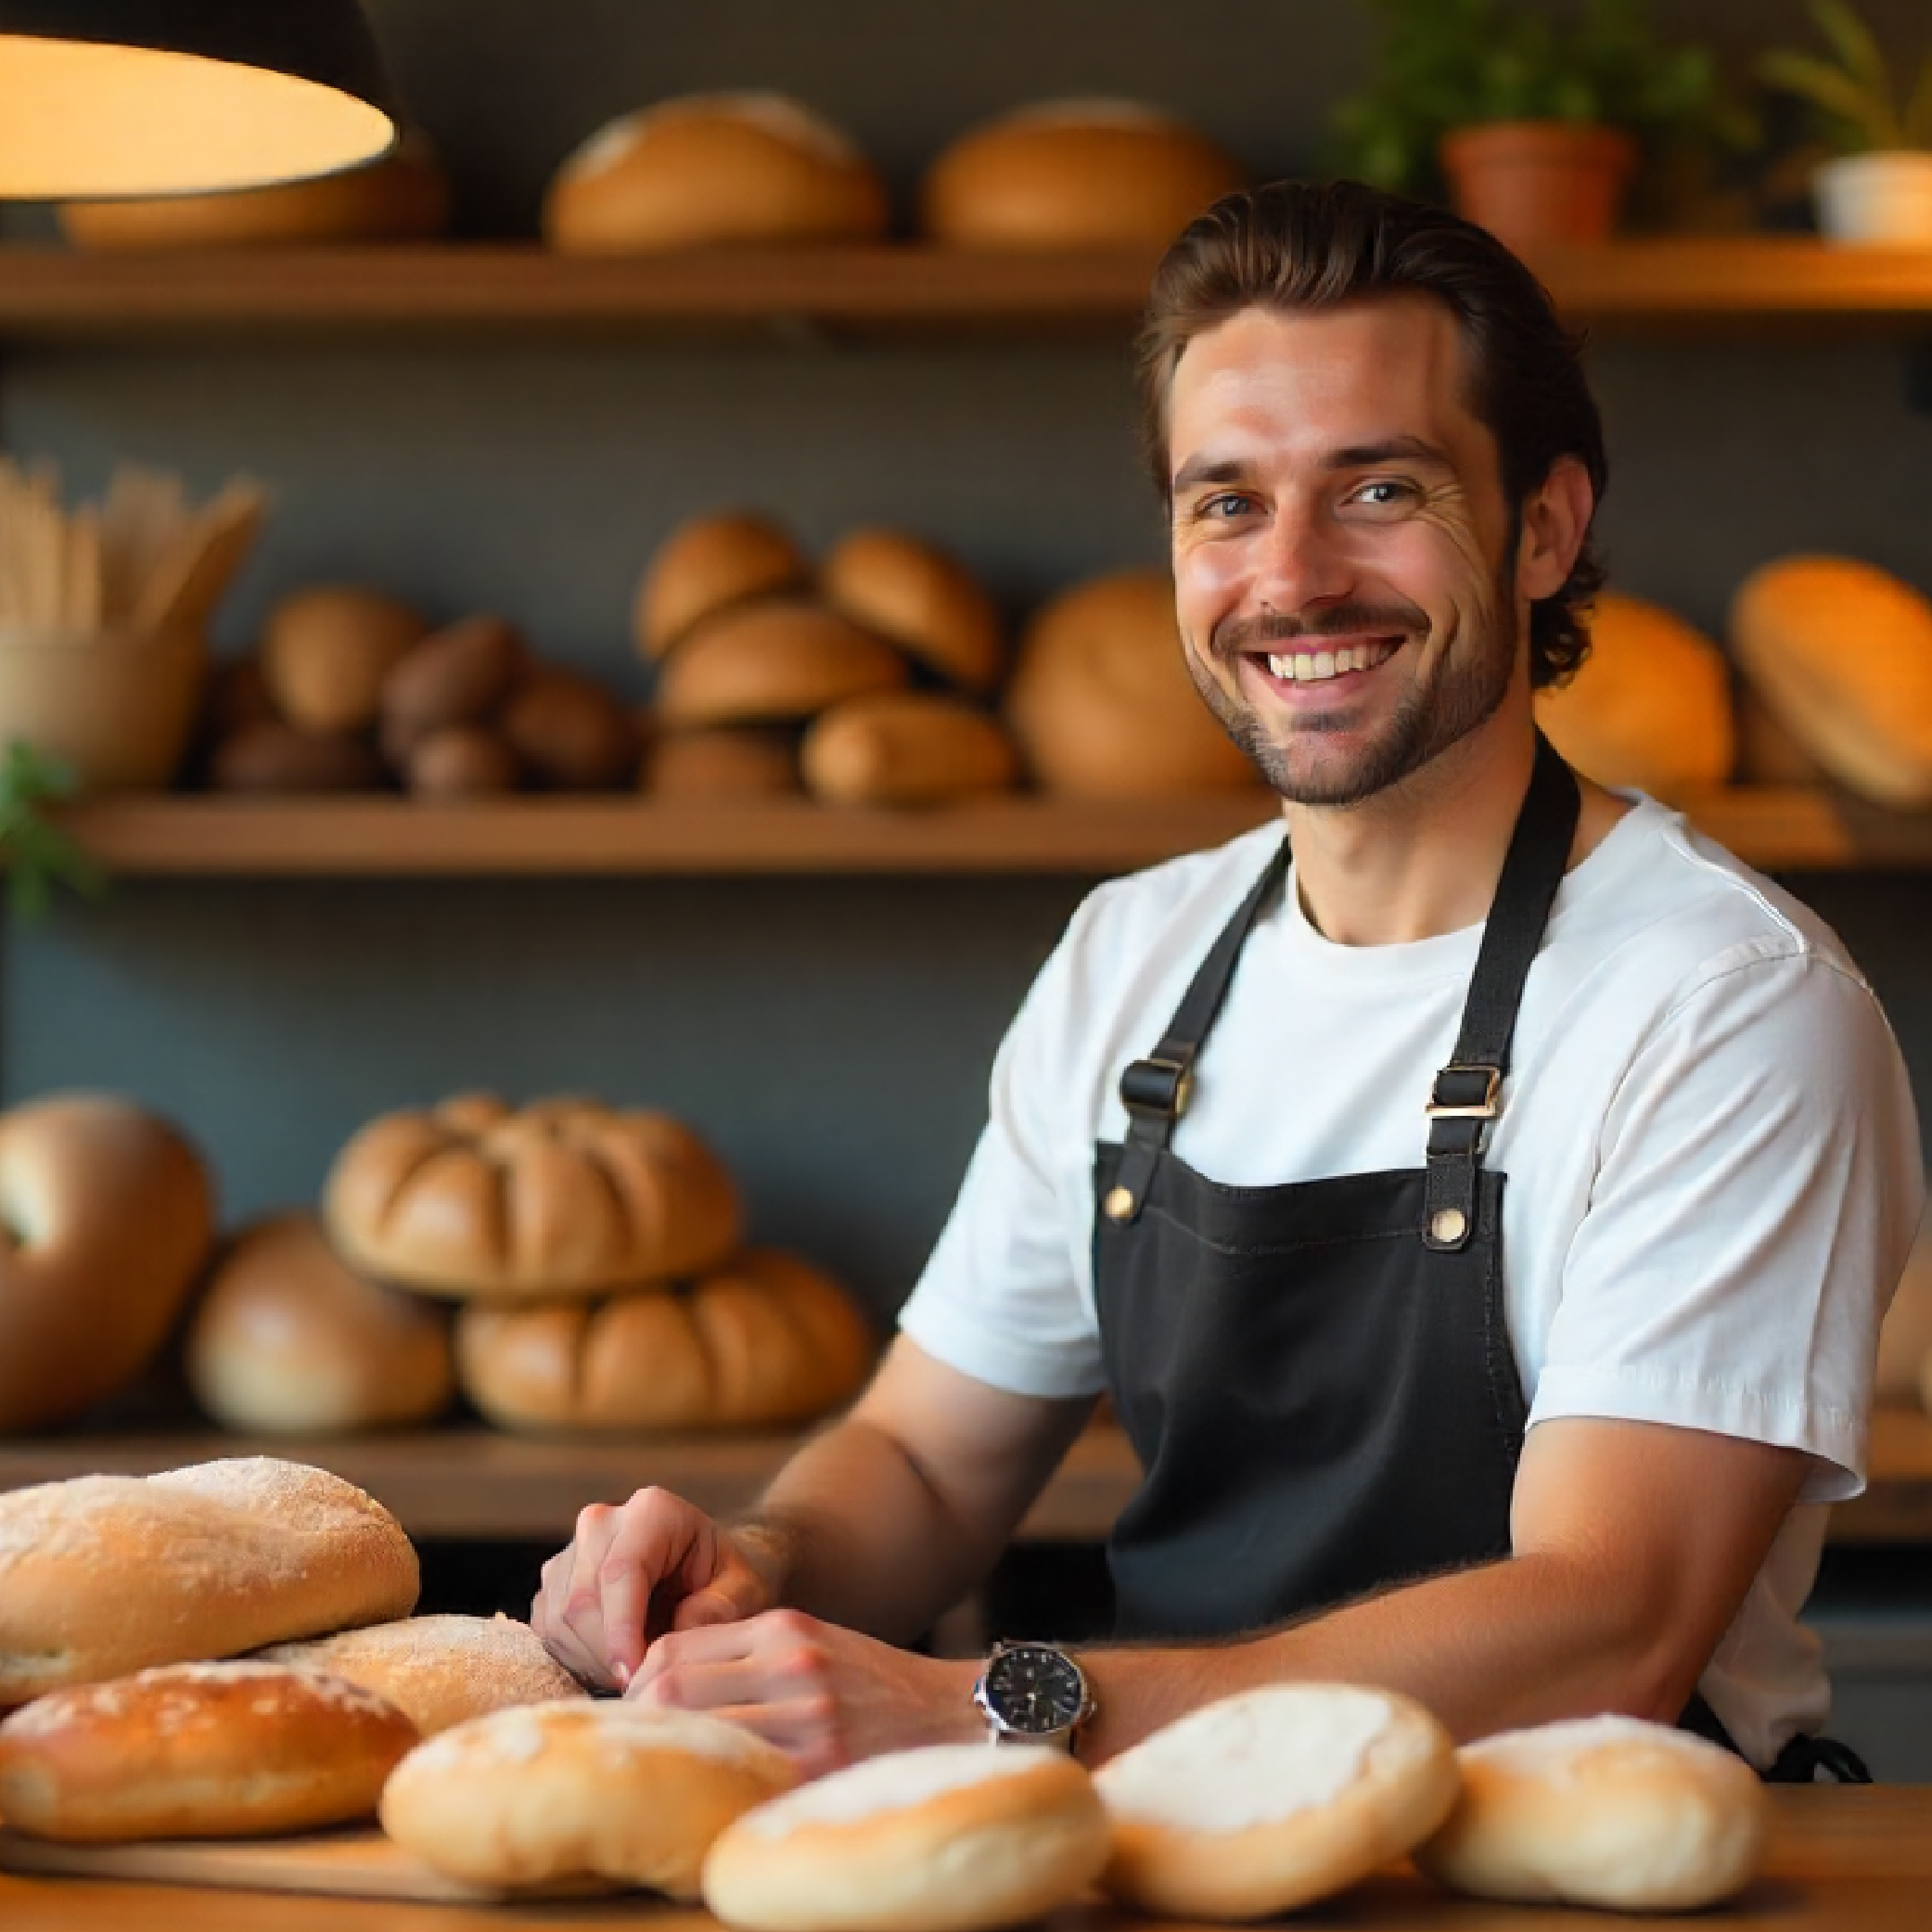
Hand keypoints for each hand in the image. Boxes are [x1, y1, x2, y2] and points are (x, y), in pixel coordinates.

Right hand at [530, 1486, 781, 1690]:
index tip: (635, 1676)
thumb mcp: (745, 1592)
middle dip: (608, 1654)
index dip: (623, 1631)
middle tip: (643, 1685)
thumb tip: (679, 1633)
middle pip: (581, 1600)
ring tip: (636, 1672)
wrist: (706, 1572)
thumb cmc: (728, 1581)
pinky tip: (614, 1665)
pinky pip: (548, 1631)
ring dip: (593, 1661)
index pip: (621, 1572)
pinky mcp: (554, 1584)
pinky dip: (577, 1659)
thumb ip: (720, 1610)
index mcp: (652, 1511)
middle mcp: (602, 1522)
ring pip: (559, 1620)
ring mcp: (571, 1551)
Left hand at [625, 1608, 981, 1775]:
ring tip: (671, 1771)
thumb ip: (751, 1656)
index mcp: (783, 1628)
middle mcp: (791, 1664)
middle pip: (672, 1688)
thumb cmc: (872, 1683)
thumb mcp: (813, 1642)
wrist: (950, 1711)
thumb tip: (666, 1687)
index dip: (641, 1680)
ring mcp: (807, 1715)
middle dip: (642, 1719)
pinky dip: (718, 1782)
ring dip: (675, 1754)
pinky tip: (713, 1794)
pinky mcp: (821, 1764)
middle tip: (640, 1746)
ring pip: (699, 1731)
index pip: (675, 1648)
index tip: (637, 1707)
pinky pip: (743, 1773)